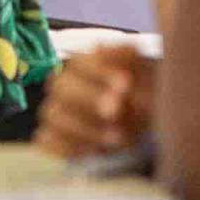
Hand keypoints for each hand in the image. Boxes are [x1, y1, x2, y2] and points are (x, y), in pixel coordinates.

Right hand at [36, 47, 156, 161]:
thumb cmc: (147, 97)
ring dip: (84, 127)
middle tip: (115, 111)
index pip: (80, 62)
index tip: (125, 84)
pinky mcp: (54, 140)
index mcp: (85, 65)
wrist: (152, 128)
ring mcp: (58, 113)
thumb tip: (108, 48)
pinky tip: (95, 152)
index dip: (100, 72)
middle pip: (61, 86)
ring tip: (117, 138)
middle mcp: (65, 86)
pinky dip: (68, 147)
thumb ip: (130, 58)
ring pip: (54, 115)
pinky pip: (47, 141)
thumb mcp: (148, 73)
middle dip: (88, 98)